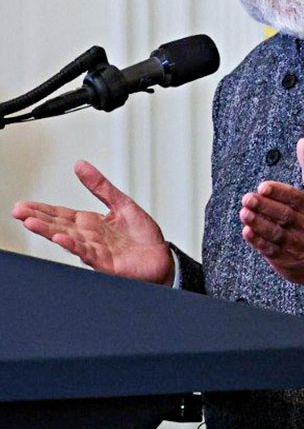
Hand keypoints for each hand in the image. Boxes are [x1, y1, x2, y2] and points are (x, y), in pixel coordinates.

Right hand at [11, 160, 173, 283]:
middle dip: (37, 219)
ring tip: (31, 223)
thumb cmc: (142, 235)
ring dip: (49, 232)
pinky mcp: (106, 263)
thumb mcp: (121, 203)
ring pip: (68, 239)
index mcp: (90, 223)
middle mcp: (88, 237)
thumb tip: (80, 164)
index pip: (61, 215)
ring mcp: (95, 251)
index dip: (41, 210)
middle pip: (59, 226)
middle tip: (18, 212)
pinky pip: (87, 254)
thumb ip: (100, 186)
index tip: (22, 205)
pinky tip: (61, 239)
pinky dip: (74, 246)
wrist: (161, 257)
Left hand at [239, 138, 303, 292]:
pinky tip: (247, 232)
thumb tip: (303, 142)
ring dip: (258, 223)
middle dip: (264, 206)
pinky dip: (258, 241)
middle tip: (247, 198)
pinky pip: (270, 250)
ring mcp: (296, 243)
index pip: (296, 199)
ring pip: (275, 233)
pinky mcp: (285, 258)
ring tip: (243, 213)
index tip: (263, 186)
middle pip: (284, 215)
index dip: (279, 192)